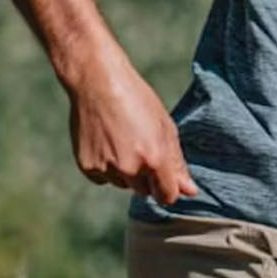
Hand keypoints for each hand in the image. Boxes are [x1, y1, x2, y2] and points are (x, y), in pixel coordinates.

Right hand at [67, 58, 199, 204]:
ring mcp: (106, 168)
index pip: (167, 196)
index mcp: (154, 158)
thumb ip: (177, 163)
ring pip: (123, 184)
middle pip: (144, 191)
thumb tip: (189, 191)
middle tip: (140, 147)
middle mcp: (130, 168)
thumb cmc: (136, 100)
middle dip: (146, 177)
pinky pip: (102, 178)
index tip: (166, 180)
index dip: (168, 189)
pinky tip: (106, 142)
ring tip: (122, 139)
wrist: (97, 81)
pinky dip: (106, 167)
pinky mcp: (87, 167)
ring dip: (125, 172)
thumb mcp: (165, 127)